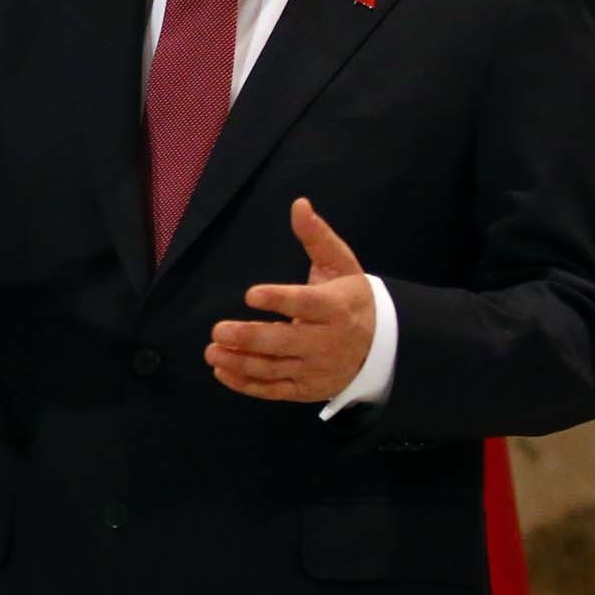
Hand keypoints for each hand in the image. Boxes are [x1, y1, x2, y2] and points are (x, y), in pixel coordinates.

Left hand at [207, 198, 376, 404]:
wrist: (382, 346)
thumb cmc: (351, 298)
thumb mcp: (340, 264)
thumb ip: (316, 236)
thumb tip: (299, 204)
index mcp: (336, 307)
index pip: (306, 304)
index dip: (279, 300)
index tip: (250, 294)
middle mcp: (327, 341)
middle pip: (285, 342)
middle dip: (249, 337)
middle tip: (218, 330)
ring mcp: (316, 368)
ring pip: (275, 368)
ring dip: (240, 363)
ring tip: (212, 351)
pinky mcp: (307, 388)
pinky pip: (274, 390)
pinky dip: (247, 385)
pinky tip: (223, 372)